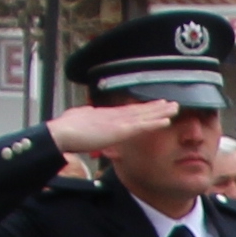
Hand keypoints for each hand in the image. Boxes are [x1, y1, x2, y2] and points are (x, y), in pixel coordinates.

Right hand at [46, 100, 185, 156]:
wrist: (61, 133)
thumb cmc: (65, 129)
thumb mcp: (78, 119)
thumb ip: (86, 115)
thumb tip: (88, 112)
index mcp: (106, 115)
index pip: (129, 111)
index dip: (143, 108)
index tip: (154, 105)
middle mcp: (115, 115)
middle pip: (140, 110)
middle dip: (156, 107)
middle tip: (171, 103)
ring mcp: (118, 121)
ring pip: (144, 115)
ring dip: (160, 112)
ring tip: (175, 107)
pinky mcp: (120, 129)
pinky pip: (142, 126)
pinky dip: (155, 123)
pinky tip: (167, 121)